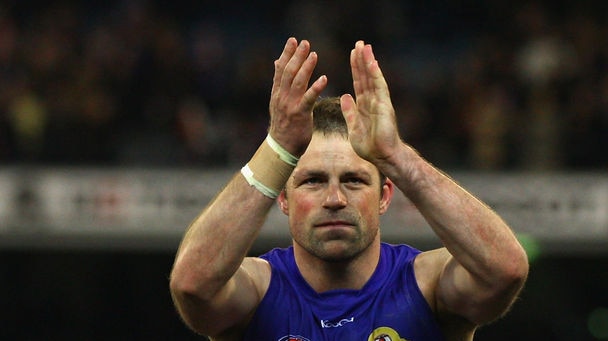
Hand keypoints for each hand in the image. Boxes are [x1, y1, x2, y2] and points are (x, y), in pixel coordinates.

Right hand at [269, 38, 327, 155]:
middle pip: (288, 72)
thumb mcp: (277, 102)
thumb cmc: (283, 124)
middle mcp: (281, 97)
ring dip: (306, 67)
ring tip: (314, 55)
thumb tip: (277, 62)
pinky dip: (316, 87)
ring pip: (297, 82)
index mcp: (277, 93)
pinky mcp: (300, 114)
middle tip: (305, 42)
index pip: (280, 69)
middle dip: (296, 56)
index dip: (287, 54)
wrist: (281, 147)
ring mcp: (290, 105)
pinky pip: (308, 99)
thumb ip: (279, 82)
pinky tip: (324, 78)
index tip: (293, 40)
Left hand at [340, 41, 400, 165]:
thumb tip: (344, 96)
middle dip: (362, 60)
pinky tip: (372, 62)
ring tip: (364, 46)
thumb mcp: (353, 126)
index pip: (359, 82)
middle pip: (366, 76)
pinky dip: (375, 74)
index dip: (356, 68)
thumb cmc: (370, 146)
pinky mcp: (384, 105)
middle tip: (359, 43)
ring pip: (373, 77)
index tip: (352, 54)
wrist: (383, 156)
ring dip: (368, 62)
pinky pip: (379, 87)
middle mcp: (373, 100)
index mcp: (364, 105)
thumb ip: (349, 112)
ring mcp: (380, 102)